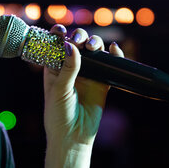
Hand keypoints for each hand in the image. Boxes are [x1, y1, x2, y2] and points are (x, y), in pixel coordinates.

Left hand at [43, 25, 124, 145]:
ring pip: (94, 51)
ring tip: (93, 47)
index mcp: (54, 66)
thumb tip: (71, 46)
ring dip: (95, 43)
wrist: (73, 137)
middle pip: (77, 43)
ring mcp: (88, 74)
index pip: (56, 44)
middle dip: (79, 37)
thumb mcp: (59, 90)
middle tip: (80, 42)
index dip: (59, 34)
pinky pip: (110, 65)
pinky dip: (114, 55)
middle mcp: (71, 67)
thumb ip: (67, 69)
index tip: (61, 30)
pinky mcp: (103, 82)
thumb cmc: (58, 114)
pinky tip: (114, 50)